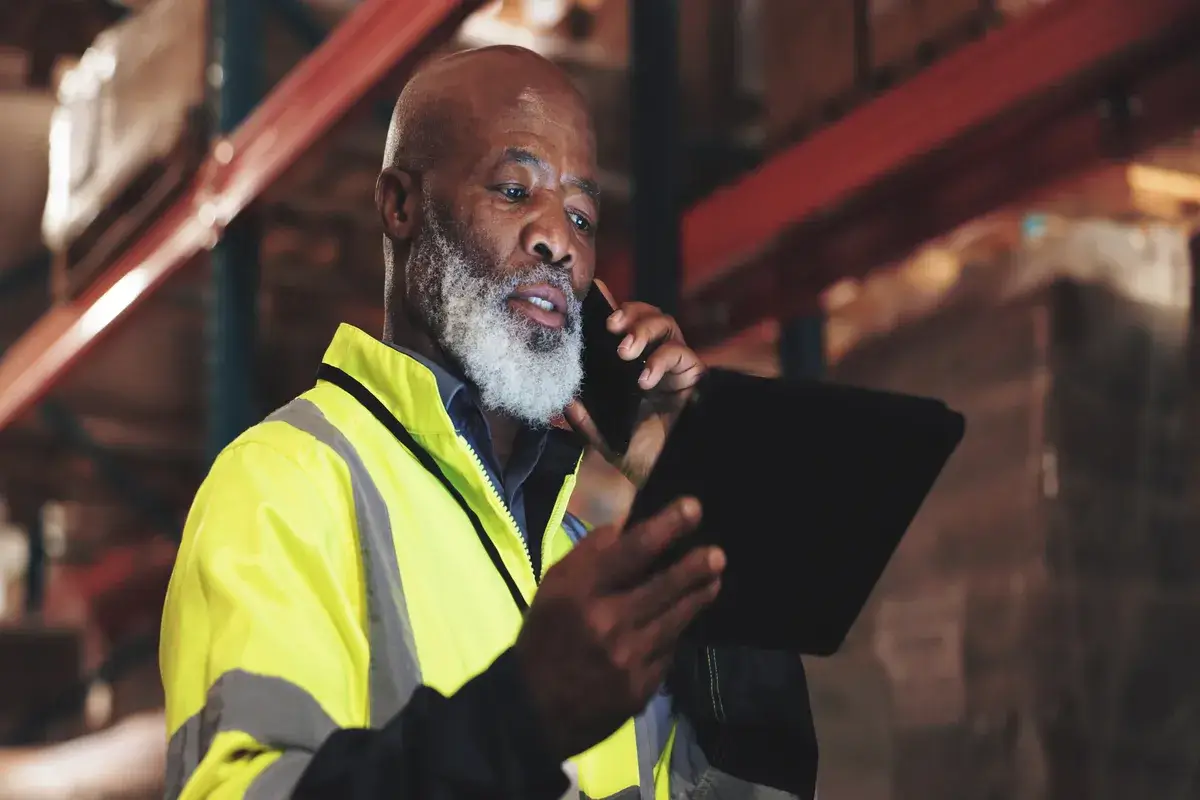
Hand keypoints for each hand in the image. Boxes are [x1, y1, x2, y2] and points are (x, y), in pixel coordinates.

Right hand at [515, 498, 723, 760]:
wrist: (534, 711)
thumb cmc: (545, 637)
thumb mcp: (553, 589)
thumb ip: (589, 556)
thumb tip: (626, 527)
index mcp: (579, 592)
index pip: (632, 551)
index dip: (667, 527)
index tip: (693, 508)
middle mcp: (607, 623)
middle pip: (664, 587)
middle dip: (695, 567)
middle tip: (718, 554)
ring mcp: (628, 659)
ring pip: (675, 620)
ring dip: (698, 596)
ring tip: (714, 578)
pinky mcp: (641, 687)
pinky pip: (668, 652)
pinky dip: (675, 633)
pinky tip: (682, 620)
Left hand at [565, 280, 705, 487]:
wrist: (656, 475)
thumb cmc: (630, 451)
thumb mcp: (597, 431)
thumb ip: (582, 414)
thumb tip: (565, 396)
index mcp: (627, 362)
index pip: (620, 323)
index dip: (608, 306)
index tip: (589, 302)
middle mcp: (651, 356)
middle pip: (646, 313)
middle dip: (629, 313)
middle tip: (611, 326)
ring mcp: (673, 364)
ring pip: (665, 323)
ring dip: (644, 329)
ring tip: (625, 352)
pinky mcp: (692, 375)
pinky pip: (682, 353)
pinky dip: (662, 359)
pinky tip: (645, 379)